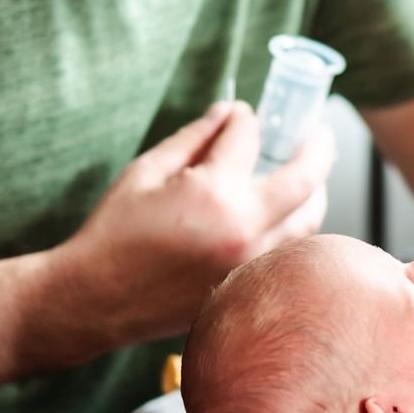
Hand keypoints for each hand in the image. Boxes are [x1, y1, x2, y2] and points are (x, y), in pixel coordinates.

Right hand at [48, 101, 332, 352]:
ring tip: (310, 172)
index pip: (249, 138)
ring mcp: (250, 262)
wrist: (96, 299)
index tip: (243, 114)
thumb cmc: (113, 232)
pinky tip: (287, 212)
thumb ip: (194, 138)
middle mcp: (243, 228)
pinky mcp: (247, 285)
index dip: (246, 118)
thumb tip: (230, 112)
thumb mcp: (146, 171)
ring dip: (315, 190)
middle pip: (306, 178)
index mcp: (213, 193)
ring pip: (309, 221)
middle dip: (317, 146)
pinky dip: (296, 226)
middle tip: (317, 132)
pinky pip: (290, 249)